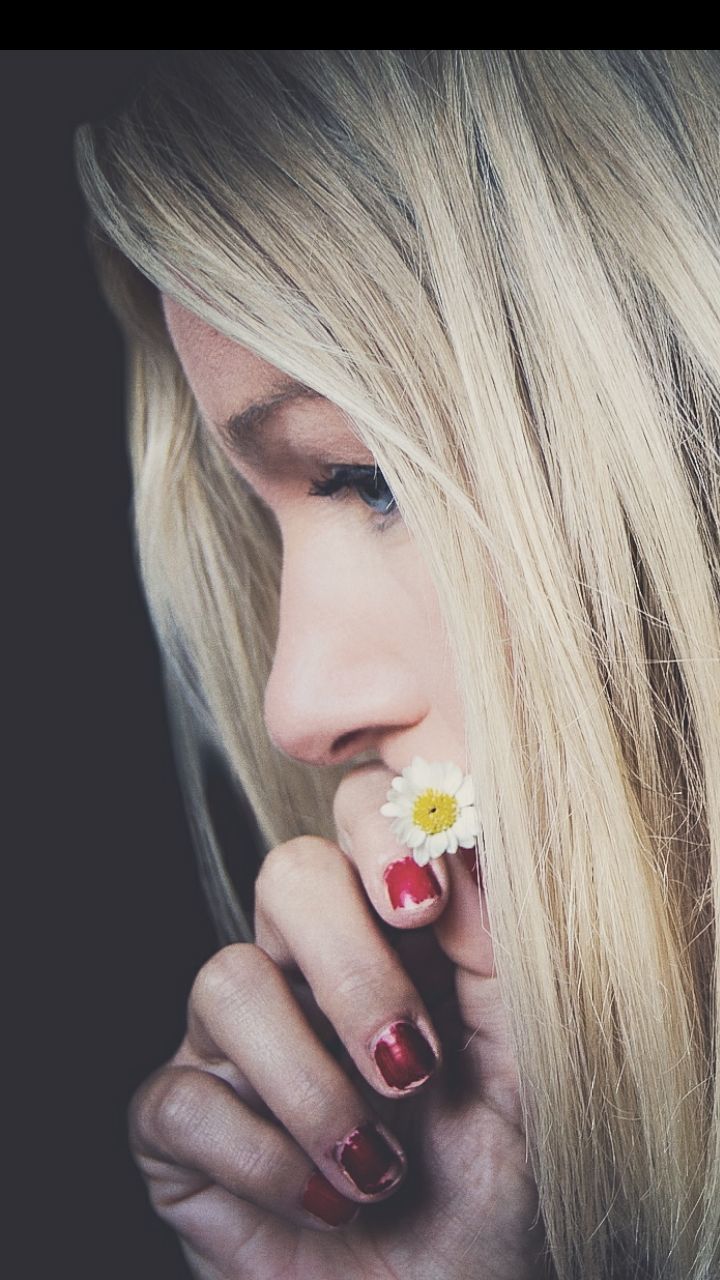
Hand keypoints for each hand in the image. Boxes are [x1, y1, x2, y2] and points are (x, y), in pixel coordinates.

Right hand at [129, 763, 550, 1278]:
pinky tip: (327, 1201)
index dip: (379, 834)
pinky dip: (264, 1162)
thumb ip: (499, 951)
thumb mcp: (526, 1062)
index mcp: (391, 933)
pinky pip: (180, 1099)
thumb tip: (464, 853)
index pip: (358, 817)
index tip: (424, 910)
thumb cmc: (497, 1183)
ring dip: (315, 1088)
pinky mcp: (180, 1124)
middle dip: (352, 969)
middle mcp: (304, 967)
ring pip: (224, 981)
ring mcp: (234, 1040)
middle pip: (286, 875)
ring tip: (379, 1166)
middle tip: (410, 1065)